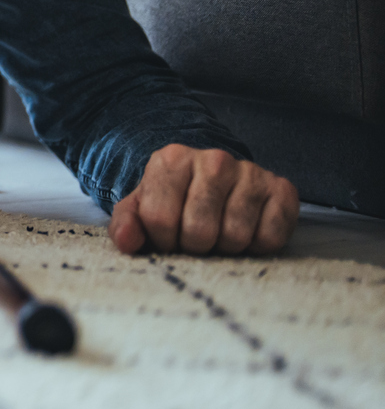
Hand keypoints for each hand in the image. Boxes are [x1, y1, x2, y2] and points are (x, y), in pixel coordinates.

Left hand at [108, 144, 298, 255]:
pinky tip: (247, 232)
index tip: (167, 237)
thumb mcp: (142, 209)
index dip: (162, 241)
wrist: (216, 183)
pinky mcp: (282, 189)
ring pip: (234, 236)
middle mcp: (214, 159)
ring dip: (225, 248)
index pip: (159, 219)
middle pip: (199, 231)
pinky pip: (270, 238)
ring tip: (219, 234)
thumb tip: (125, 241)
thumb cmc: (174, 201)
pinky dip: (257, 246)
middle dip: (194, 247)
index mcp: (172, 160)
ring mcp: (250, 172)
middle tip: (196, 239)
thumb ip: (126, 224)